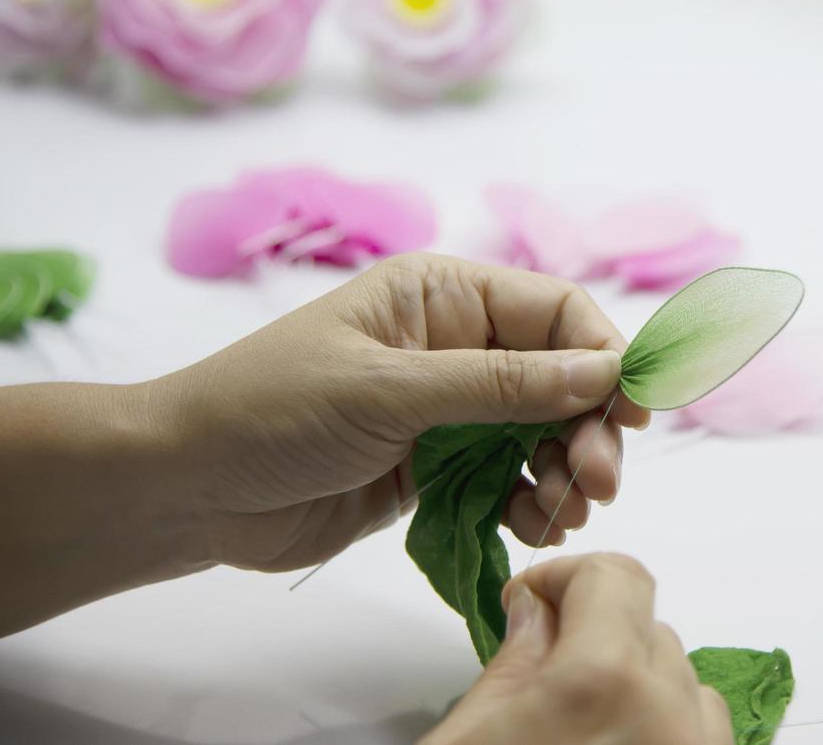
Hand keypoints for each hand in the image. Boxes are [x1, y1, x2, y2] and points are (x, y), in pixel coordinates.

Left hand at [154, 253, 649, 570]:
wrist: (186, 489)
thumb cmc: (272, 410)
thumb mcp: (390, 390)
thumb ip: (500, 385)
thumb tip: (603, 372)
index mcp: (442, 296)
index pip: (554, 312)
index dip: (604, 354)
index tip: (636, 408)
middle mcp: (454, 346)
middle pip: (560, 377)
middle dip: (588, 426)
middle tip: (598, 481)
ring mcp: (446, 411)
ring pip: (541, 433)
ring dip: (564, 470)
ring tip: (562, 510)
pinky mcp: (433, 470)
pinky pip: (506, 479)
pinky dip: (529, 502)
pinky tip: (532, 526)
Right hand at [424, 553, 733, 744]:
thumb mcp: (468, 737)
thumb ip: (513, 661)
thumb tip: (536, 610)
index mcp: (603, 682)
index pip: (612, 574)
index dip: (564, 579)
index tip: (531, 602)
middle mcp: (669, 715)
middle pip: (645, 623)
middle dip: (593, 633)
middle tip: (540, 670)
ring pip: (678, 675)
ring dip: (632, 680)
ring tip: (575, 721)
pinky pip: (702, 725)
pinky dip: (664, 722)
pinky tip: (612, 744)